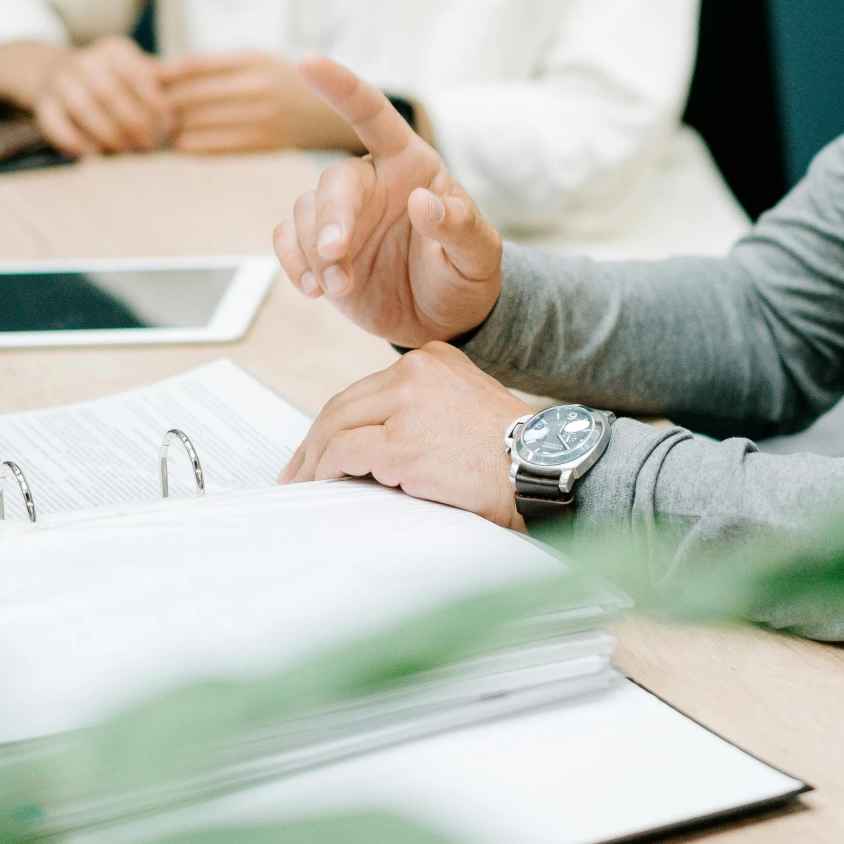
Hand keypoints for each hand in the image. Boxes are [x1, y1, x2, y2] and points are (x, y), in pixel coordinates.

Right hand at [0, 36, 175, 156]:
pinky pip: (54, 124)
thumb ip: (163, 81)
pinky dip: (73, 142)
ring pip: (84, 110)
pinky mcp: (42, 102)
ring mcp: (60, 80)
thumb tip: (197, 97)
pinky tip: (92, 154)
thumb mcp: (136, 69)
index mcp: (114, 49)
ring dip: (107, 135)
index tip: (171, 126)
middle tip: (149, 147)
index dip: (156, 103)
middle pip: (111, 95)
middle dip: (133, 124)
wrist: (55, 71)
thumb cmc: (112, 77)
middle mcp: (84, 60)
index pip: (138, 75)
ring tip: (124, 152)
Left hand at [157, 50, 364, 154]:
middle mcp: (256, 87)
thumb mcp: (256, 60)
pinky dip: (191, 146)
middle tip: (143, 109)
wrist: (330, 114)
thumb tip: (159, 74)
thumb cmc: (283, 84)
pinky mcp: (264, 143)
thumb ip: (215, 66)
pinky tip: (181, 145)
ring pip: (198, 122)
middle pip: (190, 95)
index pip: (192, 66)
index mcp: (251, 60)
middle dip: (161, 103)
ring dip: (173, 127)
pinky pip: (215, 146)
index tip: (144, 81)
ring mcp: (261, 116)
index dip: (163, 75)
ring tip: (158, 128)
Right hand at [271, 55, 502, 345]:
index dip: (342, 87)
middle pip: (334, 181)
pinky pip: (287, 240)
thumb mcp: (478, 253)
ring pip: (305, 212)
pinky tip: (315, 290)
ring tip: (339, 287)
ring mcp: (342, 216)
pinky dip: (293, 263)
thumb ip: (457, 226)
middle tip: (336, 254)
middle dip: (331, 218)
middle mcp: (370, 182)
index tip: (309, 62)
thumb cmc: (465, 272)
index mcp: (410, 164)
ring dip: (315, 252)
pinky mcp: (317, 249)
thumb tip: (422, 201)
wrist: (443, 318)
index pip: (372, 115)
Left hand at [278, 344, 525, 527]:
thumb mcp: (466, 407)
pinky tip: (323, 485)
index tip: (323, 445)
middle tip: (300, 468)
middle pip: (345, 403)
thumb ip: (424, 411)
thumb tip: (376, 444)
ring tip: (305, 482)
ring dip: (315, 459)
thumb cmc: (514, 452)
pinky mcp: (400, 442)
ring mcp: (406, 405)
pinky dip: (326, 470)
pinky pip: (343, 453)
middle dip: (316, 440)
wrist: (543, 467)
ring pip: (336, 426)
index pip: (369, 388)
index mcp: (432, 359)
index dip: (339, 419)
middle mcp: (415, 371)